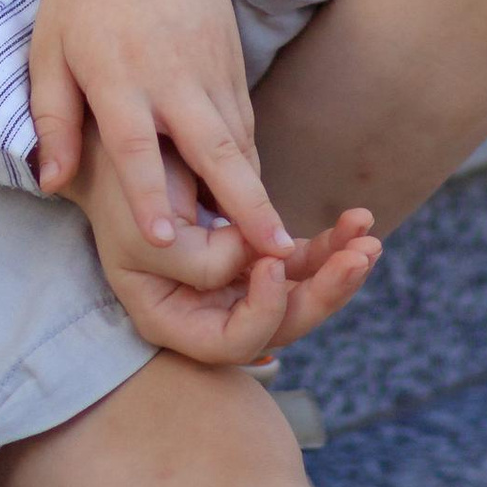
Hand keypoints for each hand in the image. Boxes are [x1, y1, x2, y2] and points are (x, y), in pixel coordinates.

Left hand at [29, 0, 289, 264]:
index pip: (135, 146)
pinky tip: (257, 193)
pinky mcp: (231, 57)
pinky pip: (245, 117)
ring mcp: (208, 66)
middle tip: (274, 251)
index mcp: (118, 75)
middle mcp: (170, 76)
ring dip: (257, 188)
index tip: (166, 241)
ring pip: (240, 137)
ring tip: (279, 243)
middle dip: (244, 202)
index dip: (149, 195)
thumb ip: (52, 118)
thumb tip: (50, 183)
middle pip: (213, 147)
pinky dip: (252, 157)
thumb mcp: (50, 50)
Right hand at [77, 126, 382, 362]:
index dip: (261, 312)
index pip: (231, 343)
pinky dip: (328, 242)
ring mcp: (234, 286)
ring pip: (297, 293)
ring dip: (337, 267)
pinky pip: (298, 259)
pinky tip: (357, 219)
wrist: (118, 144)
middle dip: (324, 292)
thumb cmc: (121, 189)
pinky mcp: (254, 254)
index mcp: (172, 321)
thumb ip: (202, 259)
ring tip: (368, 237)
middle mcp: (207, 313)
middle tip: (358, 258)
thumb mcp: (147, 230)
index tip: (271, 261)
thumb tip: (265, 259)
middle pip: (278, 324)